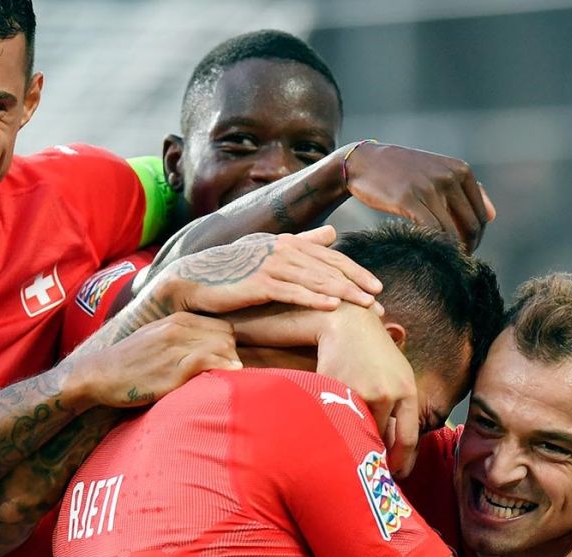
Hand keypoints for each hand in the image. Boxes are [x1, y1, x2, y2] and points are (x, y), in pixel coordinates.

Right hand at [69, 312, 239, 406]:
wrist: (99, 375)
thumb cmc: (129, 362)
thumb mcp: (156, 338)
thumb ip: (181, 338)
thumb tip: (208, 348)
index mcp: (177, 319)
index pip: (223, 326)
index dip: (228, 345)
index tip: (224, 362)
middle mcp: (179, 328)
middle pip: (228, 337)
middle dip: (232, 355)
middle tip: (225, 374)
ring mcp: (176, 348)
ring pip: (223, 347)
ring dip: (230, 365)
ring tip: (224, 380)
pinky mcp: (173, 369)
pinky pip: (209, 362)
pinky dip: (223, 369)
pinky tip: (226, 379)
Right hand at [156, 226, 382, 315]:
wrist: (193, 281)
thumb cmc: (231, 272)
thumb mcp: (269, 254)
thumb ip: (302, 243)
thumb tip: (332, 234)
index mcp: (288, 243)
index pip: (330, 258)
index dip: (356, 272)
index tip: (377, 288)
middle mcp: (282, 249)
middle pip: (328, 268)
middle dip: (356, 285)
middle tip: (379, 304)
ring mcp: (270, 264)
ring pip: (315, 279)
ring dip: (343, 293)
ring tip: (364, 307)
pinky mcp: (257, 282)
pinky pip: (291, 291)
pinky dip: (313, 298)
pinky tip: (332, 306)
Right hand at [315, 304, 420, 476]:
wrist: (348, 324)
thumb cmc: (375, 352)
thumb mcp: (399, 376)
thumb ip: (400, 409)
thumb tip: (394, 447)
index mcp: (407, 390)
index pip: (409, 438)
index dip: (402, 462)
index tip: (396, 475)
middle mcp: (387, 393)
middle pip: (380, 438)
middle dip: (374, 450)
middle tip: (368, 463)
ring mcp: (360, 391)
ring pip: (357, 429)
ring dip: (354, 434)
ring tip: (347, 436)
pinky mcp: (336, 388)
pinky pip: (336, 417)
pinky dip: (335, 422)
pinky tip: (332, 417)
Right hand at [344, 143, 492, 251]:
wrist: (365, 162)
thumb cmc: (403, 171)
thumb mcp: (439, 172)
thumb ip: (468, 191)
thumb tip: (493, 216)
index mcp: (461, 170)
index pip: (481, 214)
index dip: (476, 238)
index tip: (466, 251)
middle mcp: (449, 177)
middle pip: (471, 225)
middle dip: (467, 248)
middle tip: (456, 262)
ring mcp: (429, 188)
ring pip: (452, 232)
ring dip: (450, 252)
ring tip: (442, 261)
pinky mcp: (409, 199)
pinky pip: (430, 231)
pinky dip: (432, 245)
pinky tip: (426, 251)